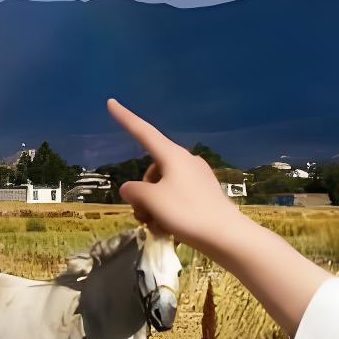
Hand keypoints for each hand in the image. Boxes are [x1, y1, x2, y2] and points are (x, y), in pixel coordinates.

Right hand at [105, 97, 248, 253]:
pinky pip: (176, 198)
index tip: (111, 102)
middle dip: (142, 193)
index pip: (143, 131)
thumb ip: (134, 191)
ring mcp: (196, 177)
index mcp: (172, 155)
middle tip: (143, 215)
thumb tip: (130, 189)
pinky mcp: (204, 194)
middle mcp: (185, 161)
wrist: (227, 236)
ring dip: (153, 207)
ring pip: (162, 187)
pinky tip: (170, 230)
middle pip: (151, 171)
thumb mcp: (152, 201)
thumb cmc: (187, 213)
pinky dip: (168, 212)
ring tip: (158, 227)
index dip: (125, 118)